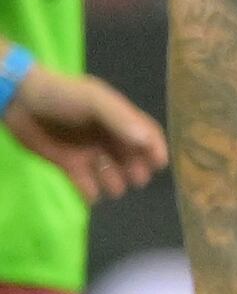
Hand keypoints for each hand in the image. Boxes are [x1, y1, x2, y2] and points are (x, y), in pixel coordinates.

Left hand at [2, 66, 165, 199]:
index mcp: (117, 117)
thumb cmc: (62, 97)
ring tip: (115, 189)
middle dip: (136, 169)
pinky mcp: (68, 163)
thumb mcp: (95, 101)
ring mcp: (87, 150)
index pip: (145, 133)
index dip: (154, 148)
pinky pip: (84, 181)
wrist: (19, 101)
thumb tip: (145, 142)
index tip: (159, 164)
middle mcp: (106, 135)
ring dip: (115, 182)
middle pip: (130, 156)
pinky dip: (90, 191)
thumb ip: (121, 119)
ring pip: (110, 171)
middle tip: (137, 180)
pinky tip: (93, 196)